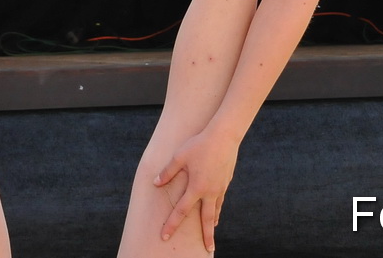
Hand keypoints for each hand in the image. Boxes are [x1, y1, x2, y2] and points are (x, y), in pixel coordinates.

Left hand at [155, 129, 239, 251]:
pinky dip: (218, 207)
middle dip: (207, 236)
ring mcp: (220, 188)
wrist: (224, 136)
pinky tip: (216, 209)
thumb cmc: (199, 144)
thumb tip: (156, 183)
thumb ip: (167, 172)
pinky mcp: (226, 181)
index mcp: (196, 187)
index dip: (172, 224)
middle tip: (208, 249)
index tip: (165, 236)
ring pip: (216, 210)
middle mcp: (209, 191)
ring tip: (211, 231)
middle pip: (207, 219)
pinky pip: (221, 199)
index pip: (181, 211)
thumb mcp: (179, 156)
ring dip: (213, 222)